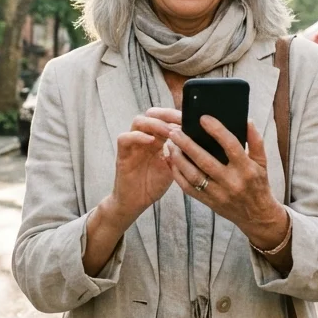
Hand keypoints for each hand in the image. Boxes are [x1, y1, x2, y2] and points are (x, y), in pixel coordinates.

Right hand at [107, 107, 181, 225]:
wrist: (135, 203)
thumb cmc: (152, 185)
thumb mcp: (172, 168)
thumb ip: (179, 154)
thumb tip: (196, 142)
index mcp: (157, 140)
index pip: (165, 120)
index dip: (176, 116)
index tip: (190, 118)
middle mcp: (144, 139)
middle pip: (151, 115)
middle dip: (166, 115)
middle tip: (180, 120)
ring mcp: (132, 145)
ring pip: (138, 122)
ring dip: (154, 123)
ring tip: (168, 131)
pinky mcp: (122, 155)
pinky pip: (124, 138)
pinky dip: (137, 136)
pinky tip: (150, 141)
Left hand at [166, 118, 286, 249]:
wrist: (257, 216)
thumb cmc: (259, 184)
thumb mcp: (262, 162)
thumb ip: (255, 140)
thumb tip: (247, 120)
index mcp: (246, 169)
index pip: (231, 145)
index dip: (216, 130)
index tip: (203, 118)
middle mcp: (231, 182)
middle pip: (205, 161)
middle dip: (187, 144)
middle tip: (174, 131)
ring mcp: (218, 194)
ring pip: (193, 176)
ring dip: (178, 159)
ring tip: (170, 144)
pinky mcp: (208, 202)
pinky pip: (188, 188)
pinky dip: (177, 174)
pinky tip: (171, 160)